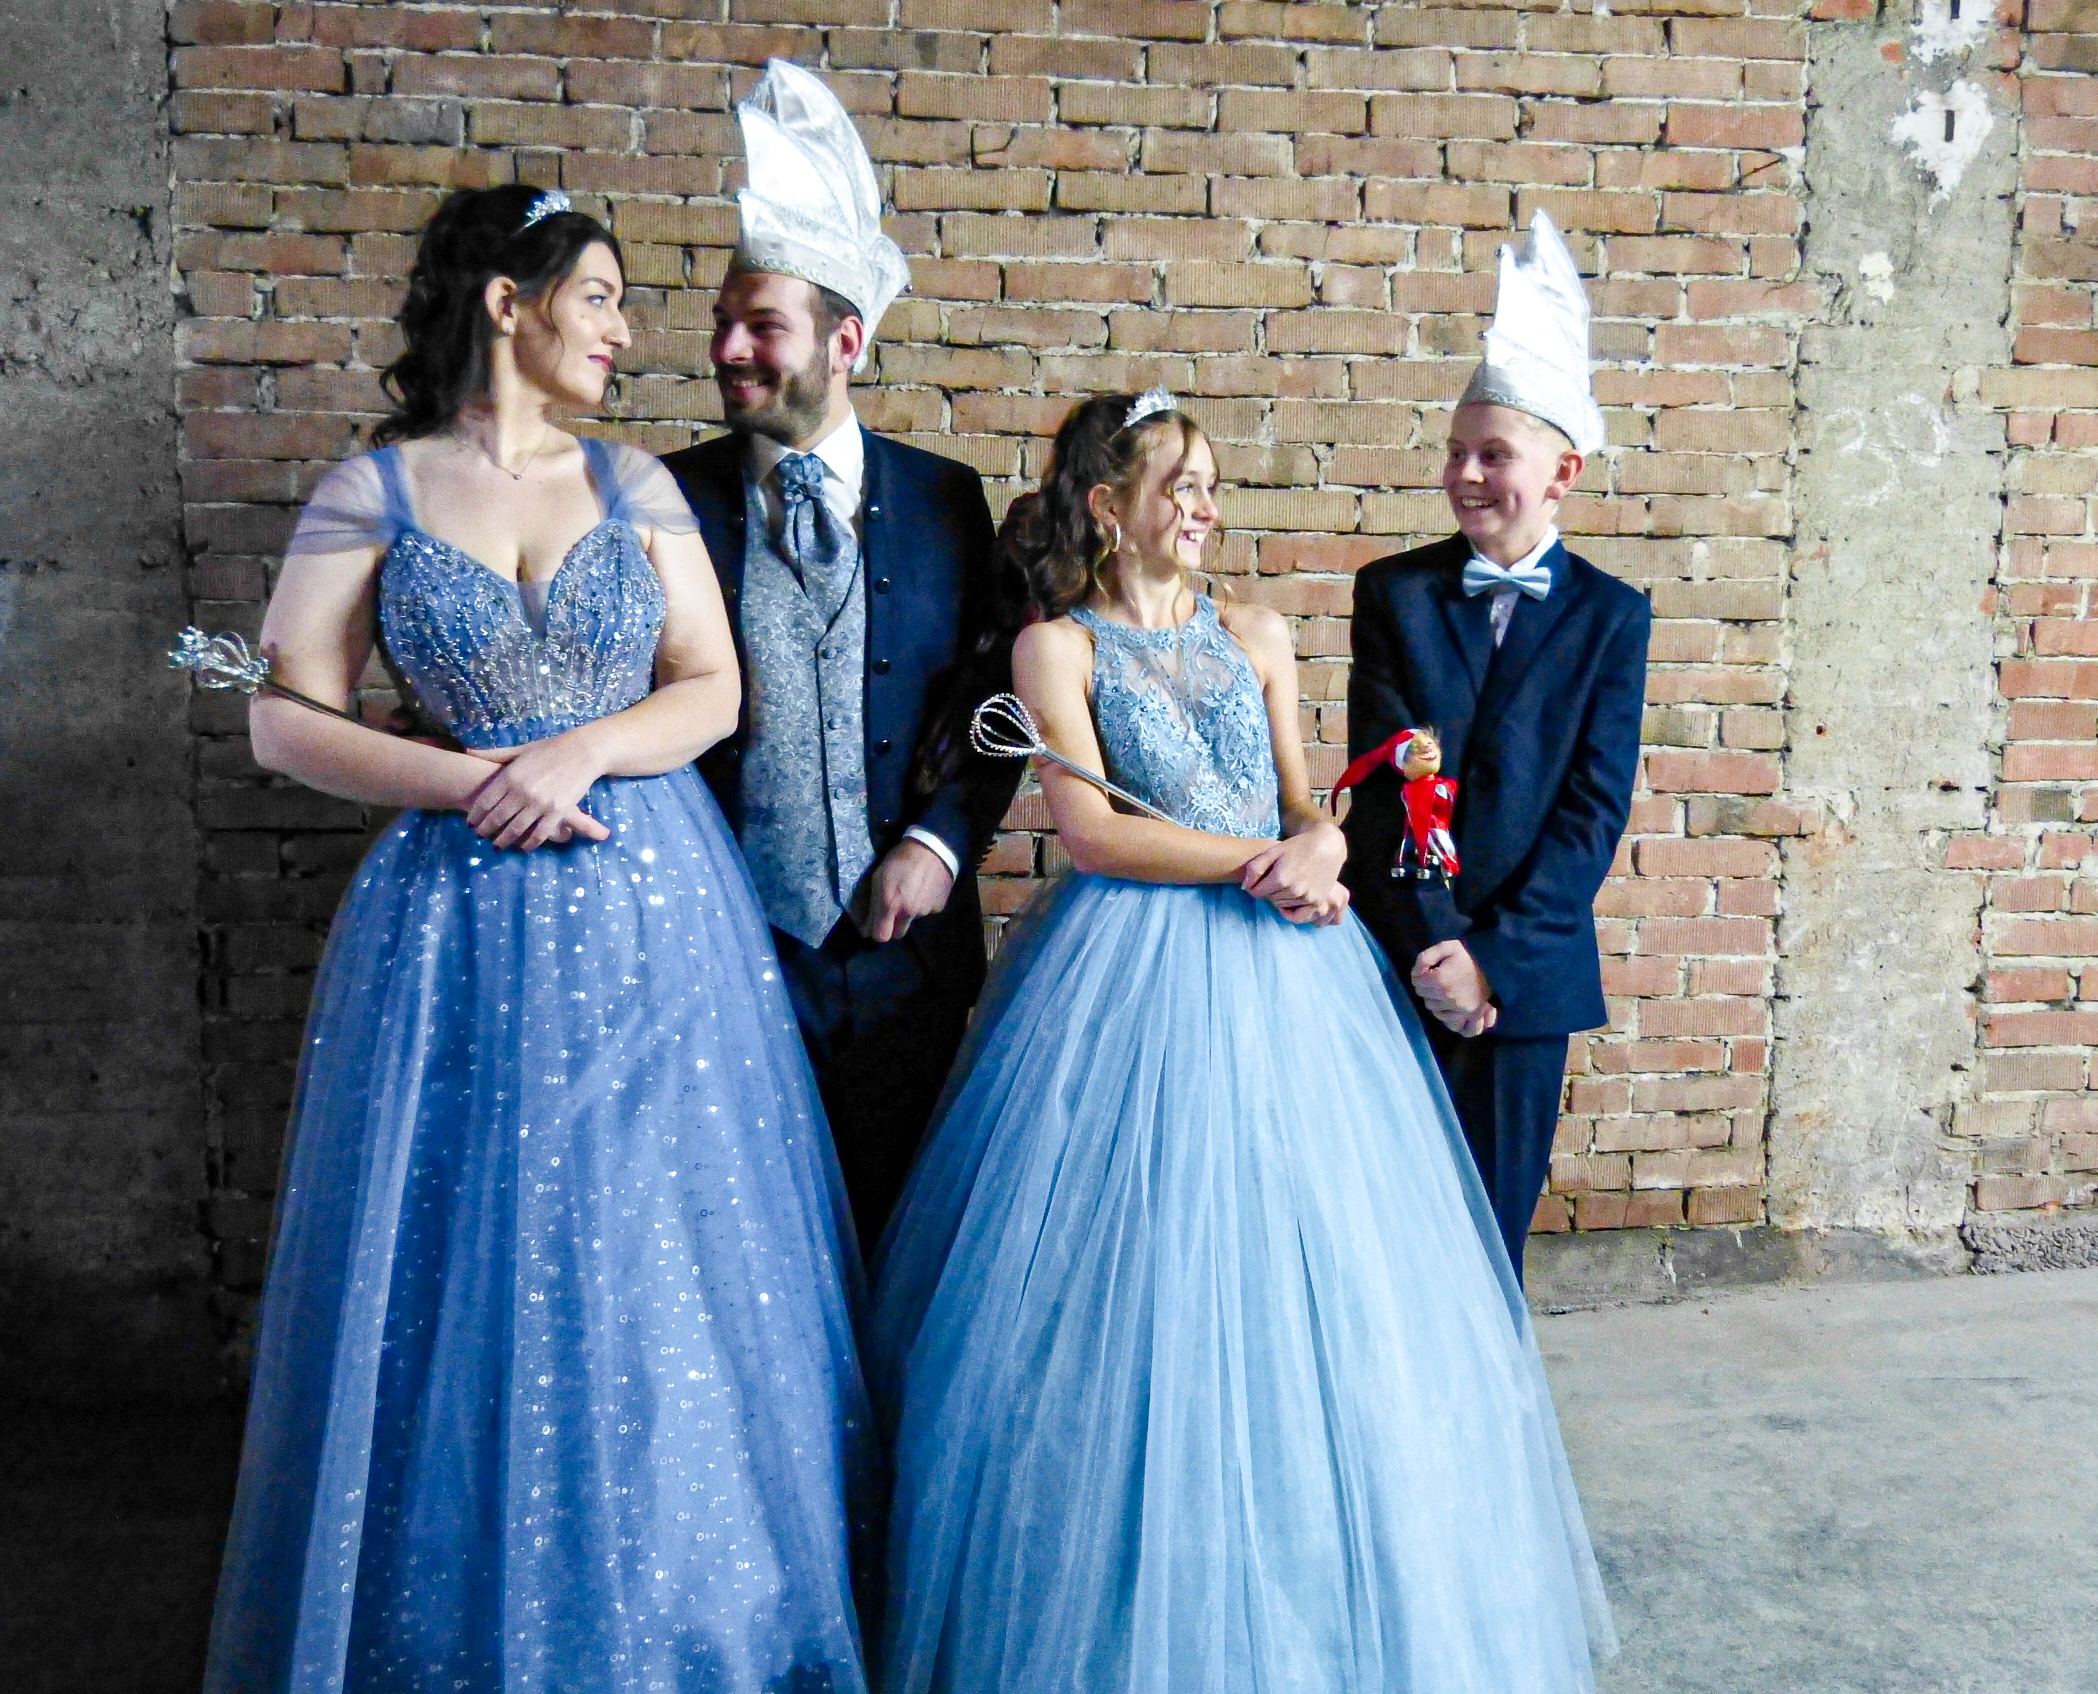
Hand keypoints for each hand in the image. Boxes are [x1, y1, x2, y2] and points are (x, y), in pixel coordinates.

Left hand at [464, 732, 611, 851]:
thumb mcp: (520, 750)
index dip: (475, 816)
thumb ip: (494, 754)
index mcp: (510, 776)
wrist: (582, 751)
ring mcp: (539, 804)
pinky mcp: (557, 812)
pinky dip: (529, 844)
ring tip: (498, 845)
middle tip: (481, 836)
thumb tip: (468, 751)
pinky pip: (539, 834)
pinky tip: (523, 847)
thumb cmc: (549, 749)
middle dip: (486, 830)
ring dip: (503, 840)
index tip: (471, 824)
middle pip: (497, 818)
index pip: (485, 802)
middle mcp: (522, 792)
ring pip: (515, 829)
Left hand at [860, 837, 955, 942]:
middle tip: (893, 910)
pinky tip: (924, 889)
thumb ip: (872, 903)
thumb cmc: (900, 859)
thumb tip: (866, 925)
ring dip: (909, 912)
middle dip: (893, 926)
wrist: (932, 848)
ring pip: (912, 920)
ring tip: (911, 891)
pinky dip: (923, 904)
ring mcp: (925, 911)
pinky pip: (927, 911)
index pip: (881, 936)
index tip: (874, 926)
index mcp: (890, 905)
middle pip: (898, 934)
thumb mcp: (878, 877)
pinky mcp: (939, 907)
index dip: (876, 933)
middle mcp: (908, 913)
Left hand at [1239, 821, 1346, 923]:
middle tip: (1275, 879)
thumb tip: (1245, 887)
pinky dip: (1292, 910)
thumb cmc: (1298, 846)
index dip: (1255, 886)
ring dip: (1280, 898)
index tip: (1260, 880)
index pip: (1256, 893)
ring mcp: (1307, 898)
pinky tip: (1291, 900)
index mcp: (1280, 878)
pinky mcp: (1317, 902)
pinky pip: (1298, 915)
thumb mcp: (1273, 851)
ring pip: (1282, 906)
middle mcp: (1293, 891)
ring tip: (1286, 884)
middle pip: (1269, 899)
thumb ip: (1256, 868)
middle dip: (1268, 891)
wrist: (1326, 846)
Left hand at [1411, 940, 1496, 1036]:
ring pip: (1432, 1007)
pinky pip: (1447, 1019)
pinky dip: (1444, 1012)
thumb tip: (1415, 973)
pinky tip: (1447, 1004)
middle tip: (1436, 978)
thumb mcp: (1446, 947)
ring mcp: (1457, 1007)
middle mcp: (1446, 996)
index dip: (1419, 974)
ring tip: (1442, 989)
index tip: (1428, 970)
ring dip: (1433, 999)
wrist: (1493, 965)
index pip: (1416, 982)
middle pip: (1423, 995)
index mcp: (1439, 979)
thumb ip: (1425, 957)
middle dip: (1426, 986)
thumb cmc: (1468, 955)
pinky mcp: (1468, 1014)